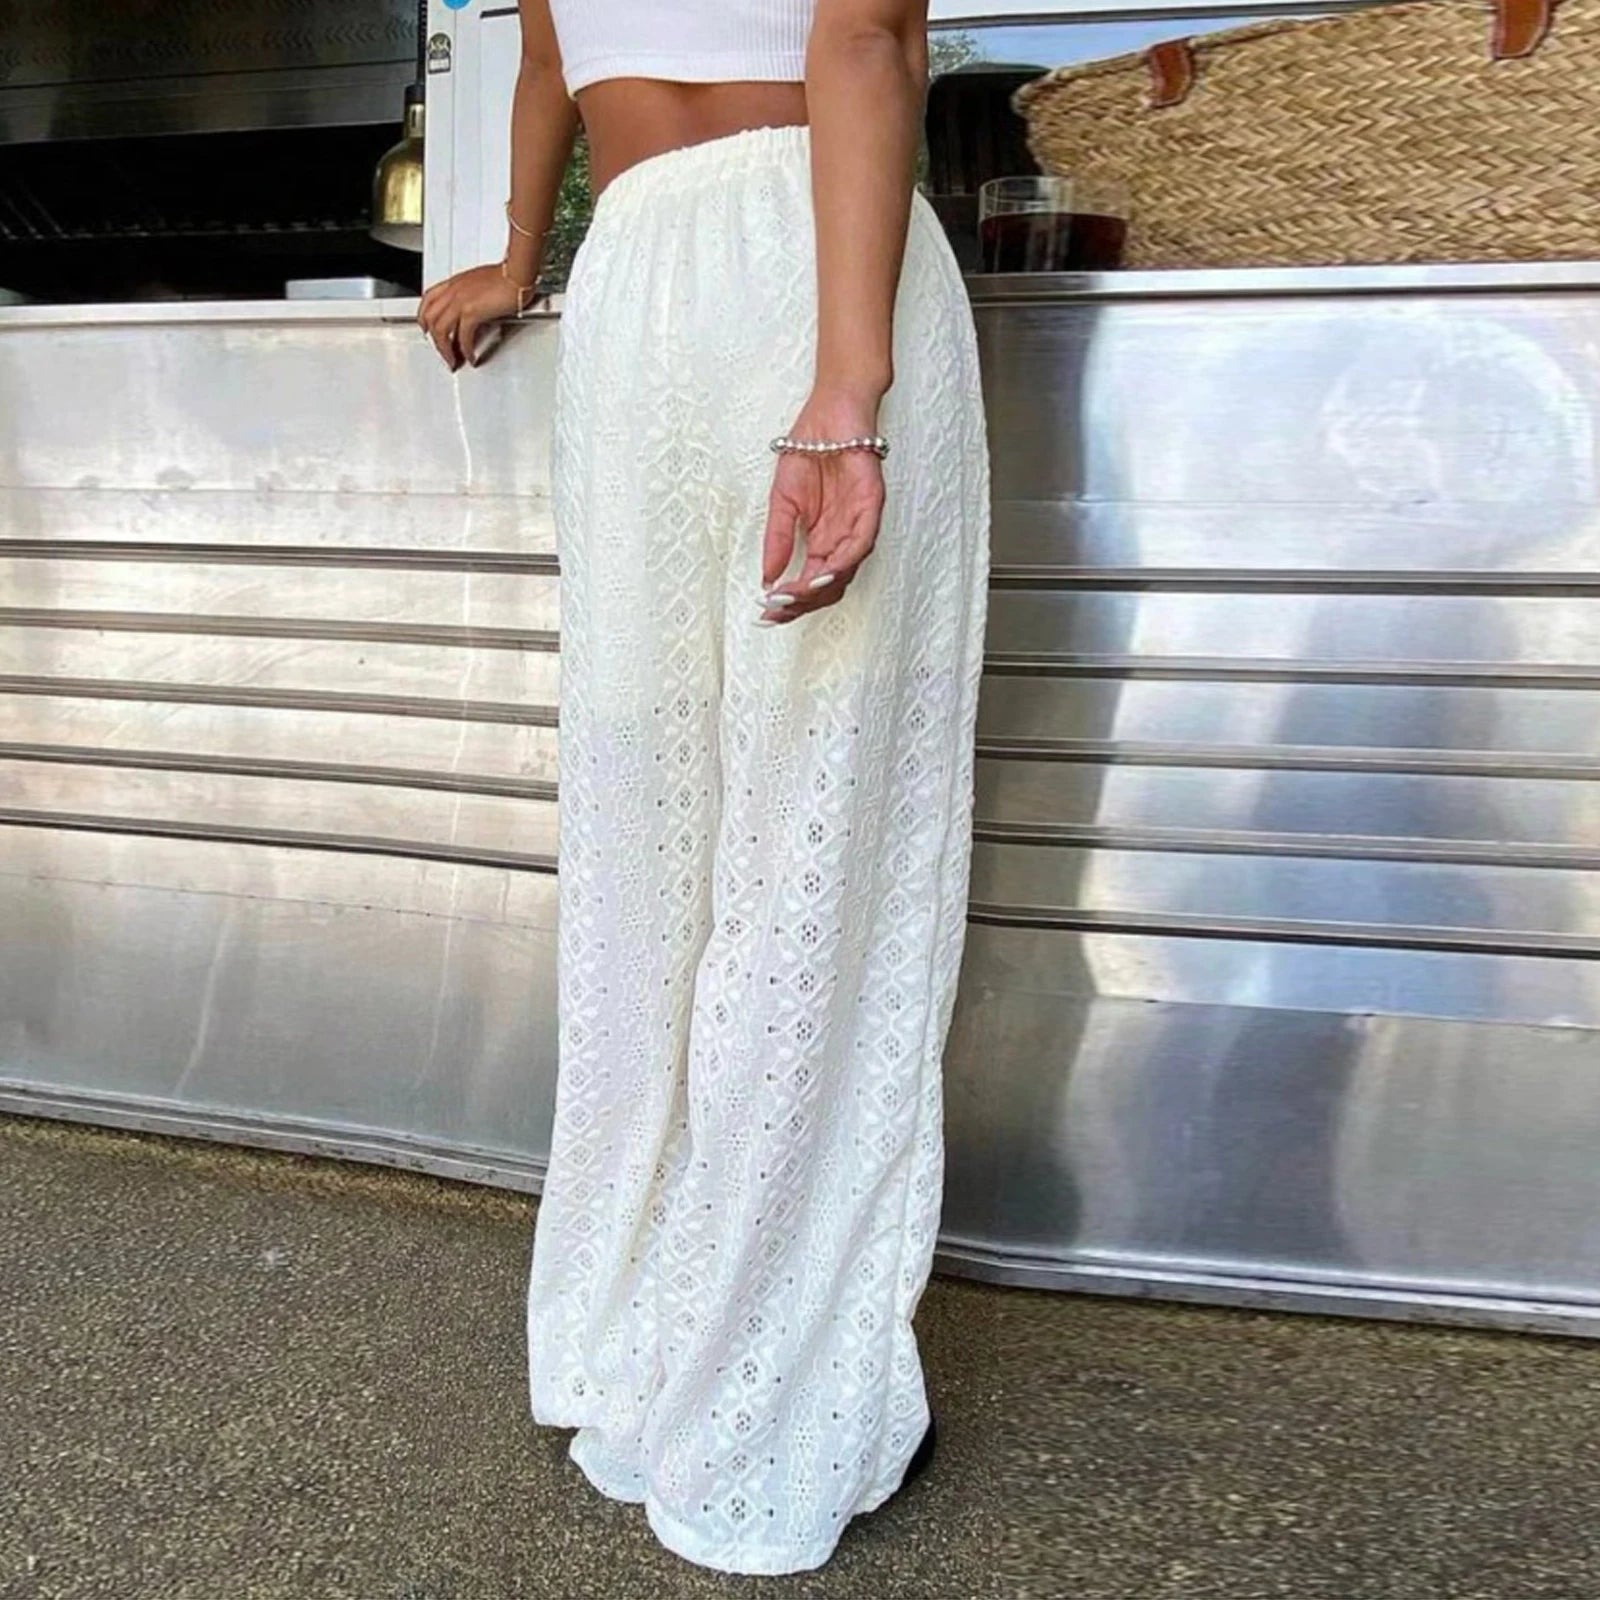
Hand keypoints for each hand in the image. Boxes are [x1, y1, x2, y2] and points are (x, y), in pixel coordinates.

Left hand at [417, 263, 528, 370]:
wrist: (517, 273)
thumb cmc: (507, 276)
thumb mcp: (481, 283)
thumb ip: (472, 296)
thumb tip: (474, 310)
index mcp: (454, 283)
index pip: (428, 299)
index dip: (424, 317)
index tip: (426, 329)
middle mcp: (453, 291)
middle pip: (430, 318)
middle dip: (434, 340)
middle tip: (442, 353)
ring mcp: (460, 300)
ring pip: (440, 330)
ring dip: (445, 350)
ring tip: (453, 361)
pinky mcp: (472, 312)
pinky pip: (462, 336)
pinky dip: (465, 350)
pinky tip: (471, 357)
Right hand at [757, 393, 886, 624]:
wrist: (830, 411)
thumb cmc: (810, 449)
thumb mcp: (782, 501)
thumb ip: (777, 539)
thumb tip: (767, 577)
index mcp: (823, 539)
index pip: (809, 582)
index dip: (789, 601)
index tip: (766, 612)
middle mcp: (842, 538)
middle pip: (829, 587)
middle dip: (801, 603)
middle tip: (776, 610)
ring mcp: (859, 524)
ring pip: (846, 572)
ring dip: (819, 589)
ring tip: (794, 596)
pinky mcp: (871, 506)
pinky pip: (861, 543)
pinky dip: (842, 563)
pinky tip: (820, 573)